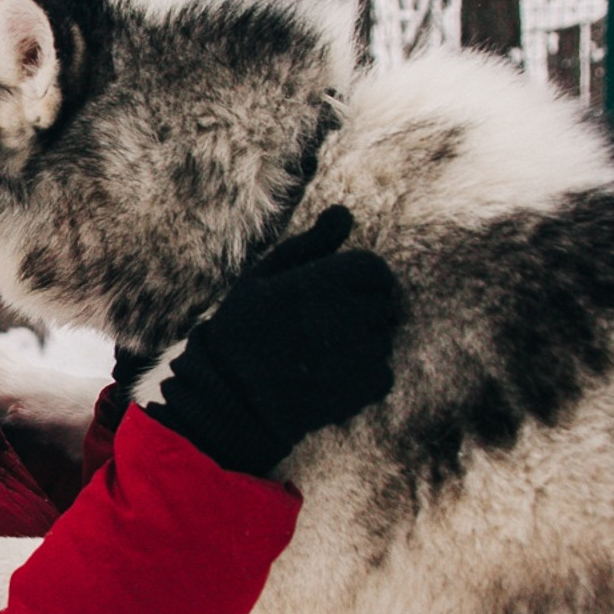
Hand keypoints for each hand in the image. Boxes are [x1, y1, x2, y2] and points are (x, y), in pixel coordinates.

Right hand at [148, 206, 403, 474]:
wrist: (230, 400)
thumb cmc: (243, 330)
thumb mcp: (264, 277)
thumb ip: (309, 244)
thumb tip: (345, 213)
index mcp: (318, 282)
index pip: (374, 268)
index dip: (361, 279)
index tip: (340, 293)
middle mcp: (341, 315)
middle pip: (383, 303)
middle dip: (361, 311)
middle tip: (322, 329)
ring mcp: (354, 354)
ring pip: (383, 339)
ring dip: (362, 344)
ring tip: (320, 356)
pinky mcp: (361, 389)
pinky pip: (383, 373)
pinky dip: (364, 377)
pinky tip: (329, 379)